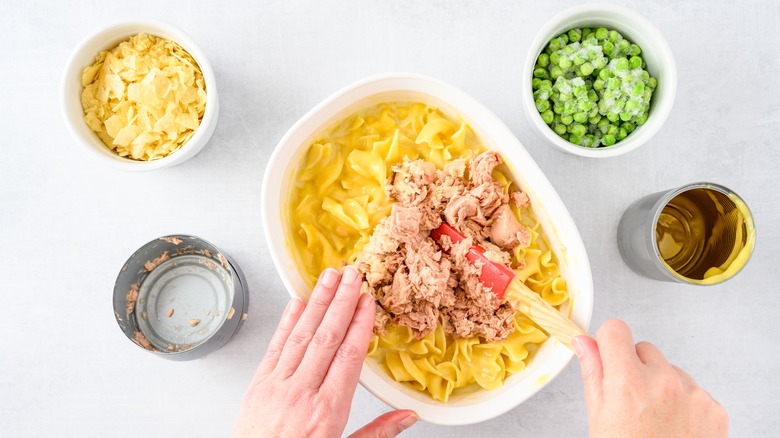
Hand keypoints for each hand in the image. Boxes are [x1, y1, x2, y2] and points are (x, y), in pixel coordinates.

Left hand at [233, 266, 417, 436]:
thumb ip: (377, 434)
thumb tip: (408, 415)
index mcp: (327, 412)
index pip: (349, 358)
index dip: (360, 325)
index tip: (368, 302)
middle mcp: (301, 394)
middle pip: (326, 339)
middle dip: (341, 303)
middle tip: (352, 275)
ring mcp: (276, 387)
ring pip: (301, 336)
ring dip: (317, 303)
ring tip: (329, 277)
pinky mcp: (258, 386)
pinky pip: (275, 347)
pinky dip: (288, 322)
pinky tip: (298, 303)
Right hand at [573, 320, 727, 437]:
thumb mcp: (598, 418)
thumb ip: (593, 373)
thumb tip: (583, 343)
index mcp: (628, 383)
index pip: (616, 330)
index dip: (607, 344)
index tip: (606, 358)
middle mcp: (664, 383)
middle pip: (643, 349)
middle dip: (633, 368)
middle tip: (628, 402)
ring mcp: (693, 395)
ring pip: (669, 369)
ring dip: (660, 385)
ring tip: (652, 420)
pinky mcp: (714, 408)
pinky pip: (693, 389)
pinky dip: (683, 402)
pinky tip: (672, 426)